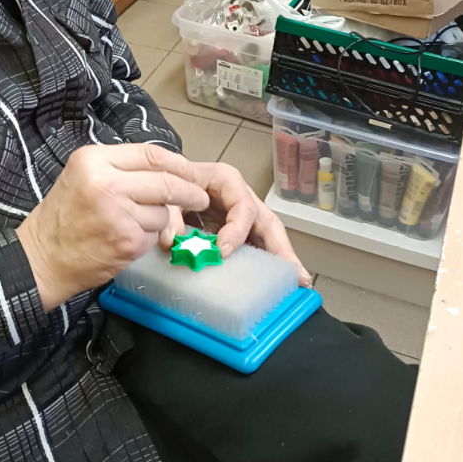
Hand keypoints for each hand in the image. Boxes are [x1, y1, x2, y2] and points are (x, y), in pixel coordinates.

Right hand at [16, 143, 209, 310]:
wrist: (42, 258)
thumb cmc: (62, 217)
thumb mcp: (82, 176)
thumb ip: (118, 167)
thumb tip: (166, 167)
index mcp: (93, 160)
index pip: (150, 154)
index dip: (178, 164)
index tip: (190, 172)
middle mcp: (106, 183)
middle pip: (166, 181)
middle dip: (190, 191)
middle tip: (199, 199)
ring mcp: (119, 213)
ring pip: (163, 210)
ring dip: (159, 218)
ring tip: (132, 223)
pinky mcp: (128, 241)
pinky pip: (155, 233)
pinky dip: (148, 237)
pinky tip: (126, 239)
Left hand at [155, 156, 311, 286]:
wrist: (166, 178)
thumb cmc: (172, 179)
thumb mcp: (168, 190)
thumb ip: (170, 213)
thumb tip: (172, 242)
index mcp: (227, 180)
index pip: (242, 205)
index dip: (236, 229)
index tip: (223, 250)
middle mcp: (241, 197)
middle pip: (268, 222)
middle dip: (281, 249)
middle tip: (294, 274)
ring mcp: (243, 215)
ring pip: (268, 236)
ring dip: (281, 259)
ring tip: (296, 283)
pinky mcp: (239, 231)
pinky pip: (256, 246)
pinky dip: (266, 264)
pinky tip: (277, 283)